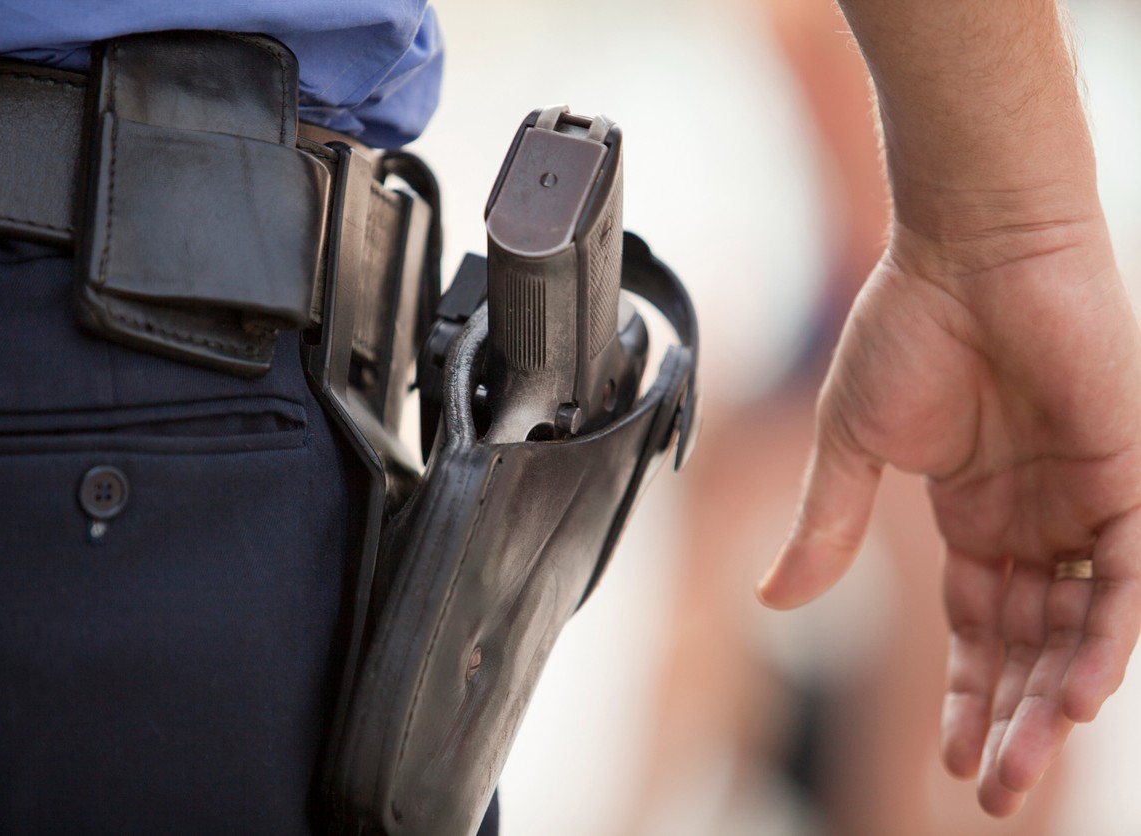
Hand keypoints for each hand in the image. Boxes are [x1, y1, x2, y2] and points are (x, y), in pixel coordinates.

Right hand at [757, 218, 1140, 814]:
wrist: (968, 244)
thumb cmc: (907, 325)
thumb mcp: (854, 449)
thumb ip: (826, 529)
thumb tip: (772, 600)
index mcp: (977, 517)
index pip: (984, 630)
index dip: (971, 696)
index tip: (957, 760)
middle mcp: (1040, 521)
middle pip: (1037, 645)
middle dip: (1016, 721)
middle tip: (995, 793)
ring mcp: (1087, 503)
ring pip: (1087, 627)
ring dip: (1059, 701)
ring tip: (1023, 770)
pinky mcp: (1130, 475)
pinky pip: (1131, 577)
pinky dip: (1110, 637)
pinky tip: (1078, 696)